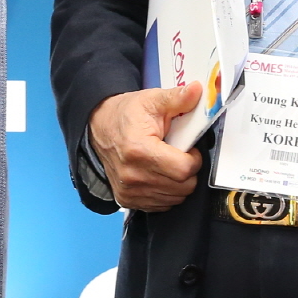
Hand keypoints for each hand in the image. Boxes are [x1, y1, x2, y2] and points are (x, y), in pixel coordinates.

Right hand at [87, 83, 203, 211]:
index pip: (183, 169)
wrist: (99, 127)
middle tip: (180, 154)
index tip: (190, 149)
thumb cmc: (126, 115)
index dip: (195, 159)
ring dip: (179, 183)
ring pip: (175, 198)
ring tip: (168, 162)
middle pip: (182, 186)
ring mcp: (129, 191)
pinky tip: (160, 175)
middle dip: (189, 171)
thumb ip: (177, 98)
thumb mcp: (151, 100)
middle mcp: (132, 175)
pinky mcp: (127, 200)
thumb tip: (198, 91)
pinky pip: (162, 205)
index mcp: (139, 150)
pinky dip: (167, 192)